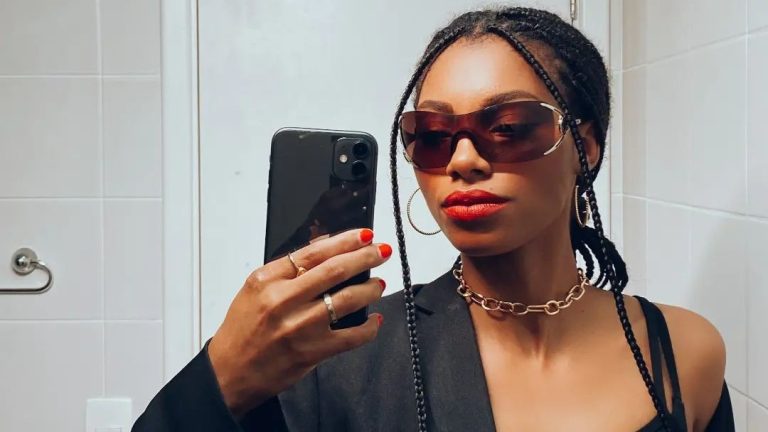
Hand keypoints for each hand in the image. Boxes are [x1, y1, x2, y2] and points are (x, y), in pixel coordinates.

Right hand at [207, 228, 389, 416]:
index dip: (345, 241)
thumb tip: (324, 246)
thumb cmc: (242, 330)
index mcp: (267, 280)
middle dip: (365, 257)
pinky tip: (374, 320)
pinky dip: (369, 327)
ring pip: (347, 299)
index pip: (314, 252)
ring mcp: (299, 327)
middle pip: (335, 270)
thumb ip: (287, 269)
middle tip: (381, 252)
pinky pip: (351, 336)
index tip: (364, 235)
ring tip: (379, 284)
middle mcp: (282, 301)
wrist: (229, 372)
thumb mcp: (255, 290)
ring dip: (370, 289)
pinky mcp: (311, 352)